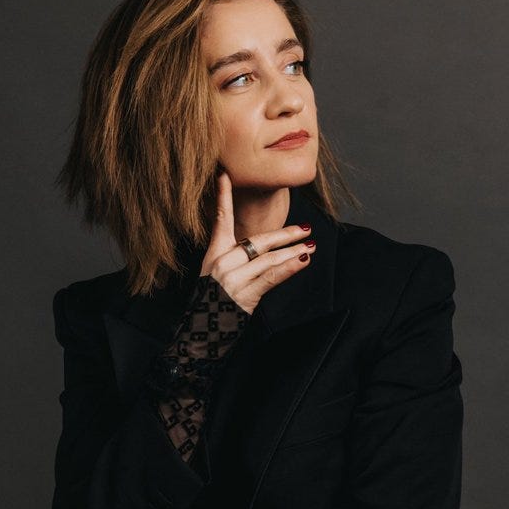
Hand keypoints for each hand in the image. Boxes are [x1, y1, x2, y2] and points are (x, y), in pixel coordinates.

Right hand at [200, 170, 315, 314]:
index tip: (224, 175)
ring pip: (269, 259)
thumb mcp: (216, 277)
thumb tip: (264, 249)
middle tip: (305, 229)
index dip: (222, 196)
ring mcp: (232, 279)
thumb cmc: (210, 305)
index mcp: (214, 255)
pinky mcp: (243, 295)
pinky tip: (302, 260)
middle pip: (258, 241)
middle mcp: (222, 263)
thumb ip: (237, 261)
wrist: (199, 333)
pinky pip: (271, 277)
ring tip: (310, 246)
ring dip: (293, 251)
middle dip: (285, 234)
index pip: (220, 219)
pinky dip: (289, 268)